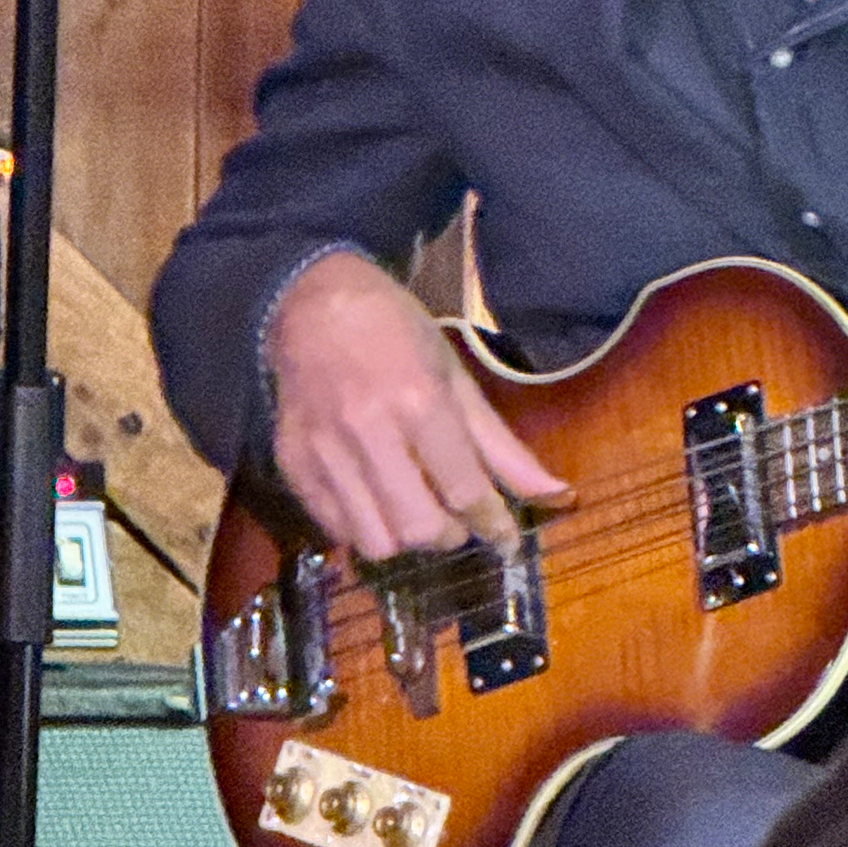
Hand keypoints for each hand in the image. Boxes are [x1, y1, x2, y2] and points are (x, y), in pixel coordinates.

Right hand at [265, 251, 571, 557]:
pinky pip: (334, 531)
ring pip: (374, 542)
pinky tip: (376, 502)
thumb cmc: (397, 333)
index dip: (494, 524)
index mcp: (420, 401)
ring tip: (414, 510)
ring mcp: (324, 452)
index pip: (464, 490)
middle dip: (449, 535)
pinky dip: (363, 529)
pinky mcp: (291, 465)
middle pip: (419, 527)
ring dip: (405, 538)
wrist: (314, 305)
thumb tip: (556, 493)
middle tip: (456, 518)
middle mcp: (369, 432)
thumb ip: (501, 445)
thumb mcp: (457, 377)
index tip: (506, 539)